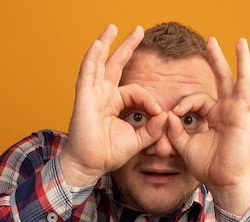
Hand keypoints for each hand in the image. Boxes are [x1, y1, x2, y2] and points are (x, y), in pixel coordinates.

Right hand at [60, 25, 166, 186]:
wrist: (91, 165)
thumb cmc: (109, 153)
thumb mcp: (138, 139)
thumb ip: (153, 128)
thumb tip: (166, 115)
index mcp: (114, 103)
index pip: (136, 92)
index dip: (149, 99)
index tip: (158, 112)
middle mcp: (102, 95)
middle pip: (115, 65)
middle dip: (127, 46)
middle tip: (139, 29)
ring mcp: (91, 95)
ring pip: (99, 64)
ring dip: (105, 44)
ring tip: (112, 28)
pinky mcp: (84, 99)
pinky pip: (87, 74)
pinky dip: (92, 58)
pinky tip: (98, 44)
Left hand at [167, 37, 249, 214]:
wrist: (222, 181)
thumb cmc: (207, 166)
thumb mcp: (184, 146)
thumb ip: (175, 130)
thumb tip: (167, 113)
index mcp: (213, 115)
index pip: (198, 99)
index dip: (184, 103)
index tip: (174, 114)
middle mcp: (227, 110)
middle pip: (222, 79)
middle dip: (216, 60)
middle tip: (210, 41)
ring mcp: (238, 113)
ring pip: (241, 82)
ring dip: (241, 61)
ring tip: (240, 41)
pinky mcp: (246, 120)